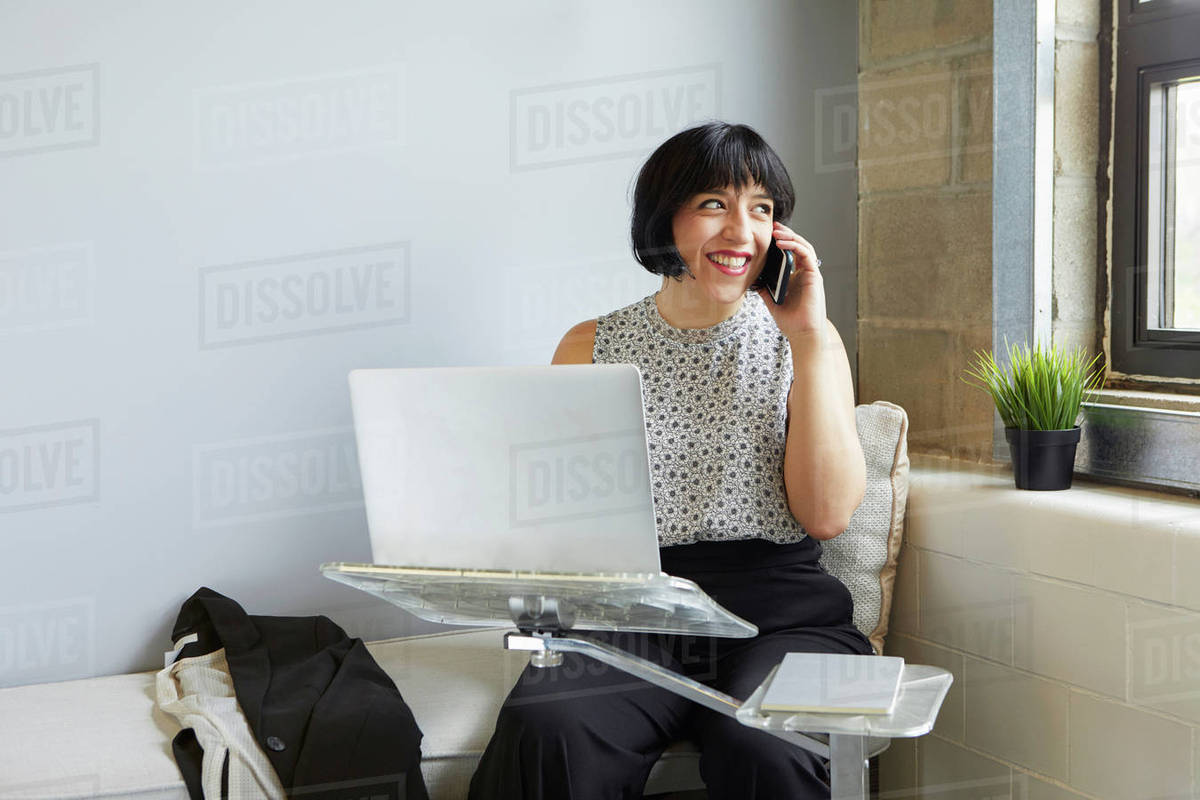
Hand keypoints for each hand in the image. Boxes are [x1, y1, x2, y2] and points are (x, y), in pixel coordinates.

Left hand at [755, 221, 826, 339]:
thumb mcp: (772, 300)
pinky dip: (795, 247)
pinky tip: (782, 244)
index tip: (769, 234)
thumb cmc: (790, 320)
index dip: (782, 241)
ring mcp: (811, 274)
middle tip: (773, 226)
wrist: (802, 333)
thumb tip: (752, 278)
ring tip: (777, 231)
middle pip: (798, 246)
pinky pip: (807, 255)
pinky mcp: (815, 276)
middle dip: (786, 234)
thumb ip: (765, 287)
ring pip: (804, 247)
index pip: (791, 253)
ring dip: (791, 237)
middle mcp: (806, 273)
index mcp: (797, 276)